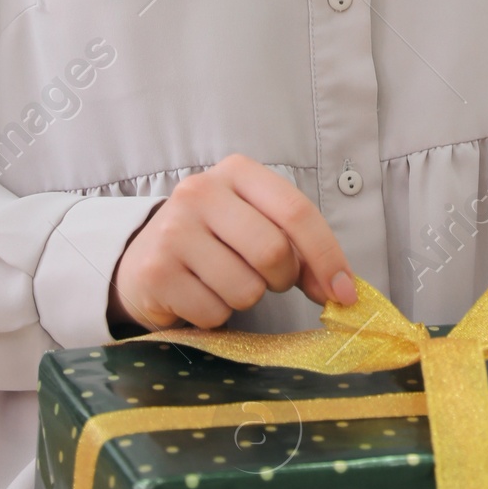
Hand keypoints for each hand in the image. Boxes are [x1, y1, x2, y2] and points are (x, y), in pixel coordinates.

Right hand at [107, 154, 356, 334]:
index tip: (344, 292)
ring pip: (245, 288)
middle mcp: (201, 192)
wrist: (143, 259)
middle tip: (269, 281)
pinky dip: (217, 316)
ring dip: (247, 299)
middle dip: (282, 279)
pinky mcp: (156, 272)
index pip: (296, 211)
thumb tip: (340, 290)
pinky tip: (199, 296)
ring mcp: (173, 230)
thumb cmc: (215, 241)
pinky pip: (213, 313)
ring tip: (225, 282)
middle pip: (273, 252)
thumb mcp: (256, 224)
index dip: (327, 256)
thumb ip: (298, 247)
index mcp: (237, 172)